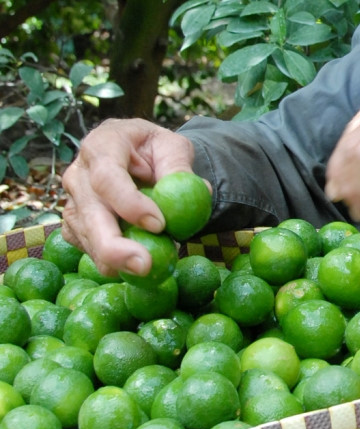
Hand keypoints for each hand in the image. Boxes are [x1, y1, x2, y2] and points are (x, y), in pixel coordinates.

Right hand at [61, 118, 196, 275]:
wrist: (137, 157)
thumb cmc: (155, 151)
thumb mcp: (173, 147)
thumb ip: (181, 167)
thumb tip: (201, 191)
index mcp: (101, 147)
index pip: (107, 177)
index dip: (129, 203)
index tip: (158, 225)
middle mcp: (78, 175)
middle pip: (88, 215)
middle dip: (113, 246)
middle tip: (143, 266)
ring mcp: (73, 202)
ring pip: (88, 238)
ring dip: (118, 260)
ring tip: (153, 265)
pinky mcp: (76, 226)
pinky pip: (90, 251)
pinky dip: (115, 262)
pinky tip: (137, 261)